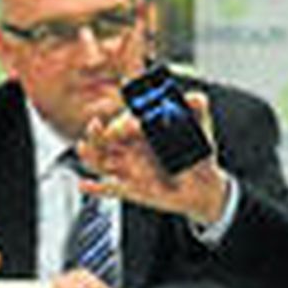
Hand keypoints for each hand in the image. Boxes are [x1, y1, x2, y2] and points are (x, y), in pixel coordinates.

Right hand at [76, 91, 229, 224]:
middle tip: (96, 127)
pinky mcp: (130, 190)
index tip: (132, 126)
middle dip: (96, 133)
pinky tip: (85, 185)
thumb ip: (197, 111)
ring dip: (89, 154)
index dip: (123, 123)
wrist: (204, 188)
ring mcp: (128, 169)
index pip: (125, 123)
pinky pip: (108, 189)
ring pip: (100, 161)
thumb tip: (197, 98)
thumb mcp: (199, 130)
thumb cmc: (197, 156)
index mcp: (144, 131)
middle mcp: (131, 148)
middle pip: (105, 139)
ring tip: (83, 148)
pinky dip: (95, 188)